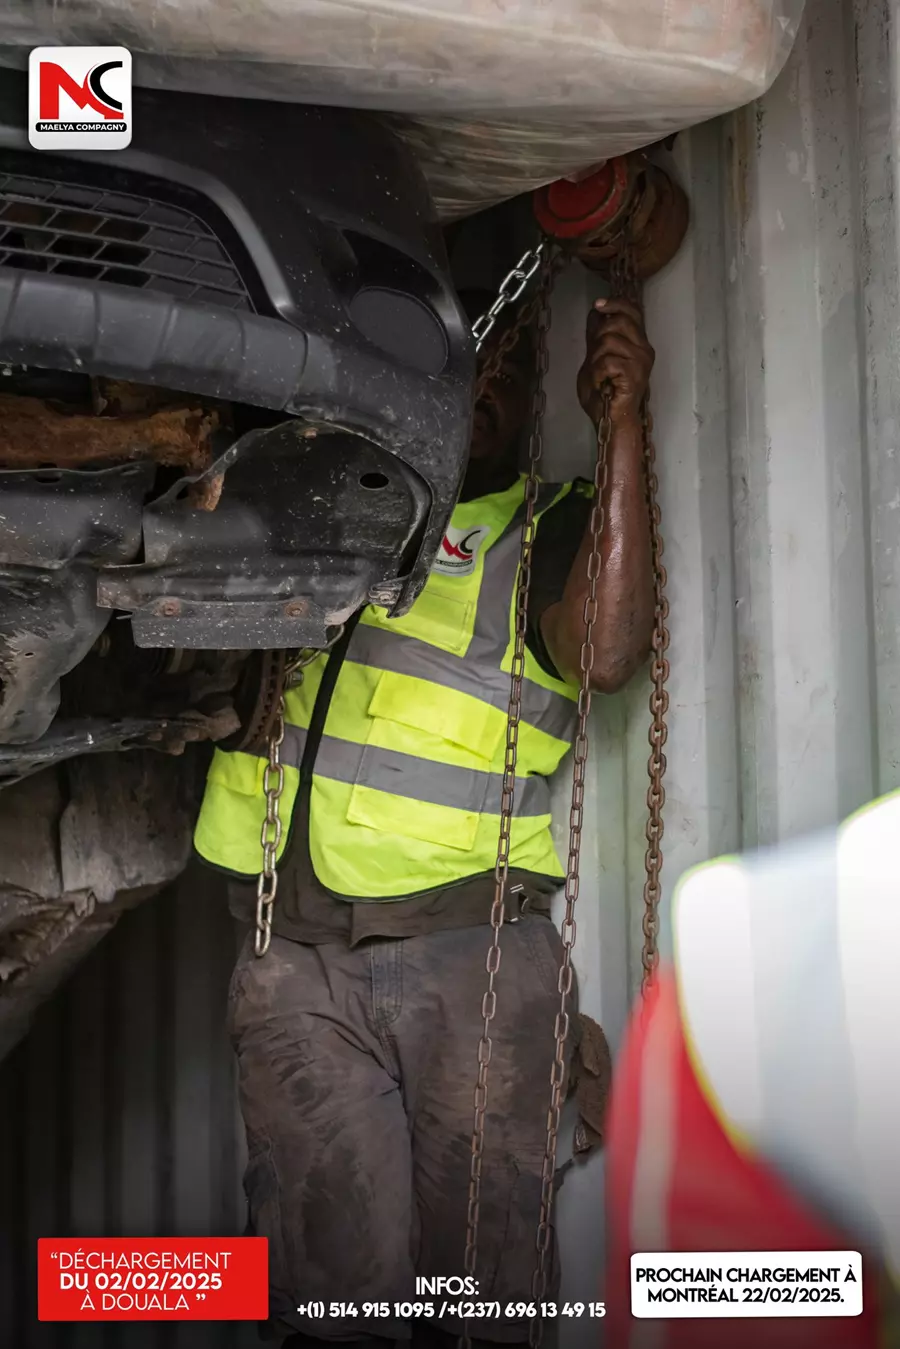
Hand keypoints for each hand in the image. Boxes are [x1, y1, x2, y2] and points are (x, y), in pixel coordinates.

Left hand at [577, 298, 653, 425]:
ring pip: (609, 340)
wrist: (611, 420)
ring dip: (595, 359)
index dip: (616, 303)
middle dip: (598, 336)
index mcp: (637, 343)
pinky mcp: (635, 374)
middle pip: (618, 321)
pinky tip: (601, 383)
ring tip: (599, 376)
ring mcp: (641, 361)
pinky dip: (597, 373)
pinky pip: (607, 361)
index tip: (598, 305)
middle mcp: (643, 349)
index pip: (633, 311)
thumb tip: (596, 313)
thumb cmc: (604, 394)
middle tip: (596, 358)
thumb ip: (597, 338)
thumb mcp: (595, 359)